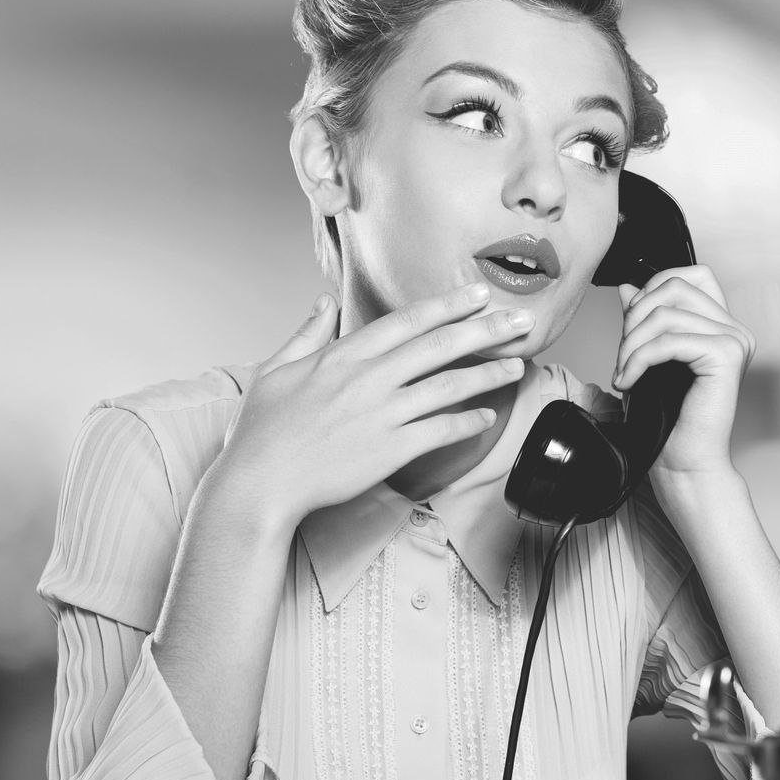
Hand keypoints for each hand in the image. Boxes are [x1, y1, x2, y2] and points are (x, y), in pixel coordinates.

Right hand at [215, 283, 532, 526]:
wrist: (260, 484)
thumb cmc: (262, 432)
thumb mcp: (276, 370)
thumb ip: (307, 334)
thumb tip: (324, 301)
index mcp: (343, 356)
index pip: (406, 321)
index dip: (447, 305)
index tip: (477, 294)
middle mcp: (368, 379)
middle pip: (438, 346)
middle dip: (484, 330)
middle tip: (519, 321)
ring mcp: (382, 414)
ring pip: (448, 386)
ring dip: (488, 374)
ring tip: (518, 366)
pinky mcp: (391, 450)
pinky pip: (441, 431)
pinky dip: (468, 421)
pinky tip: (487, 416)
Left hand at [614, 267, 754, 479]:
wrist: (683, 463)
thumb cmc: (666, 420)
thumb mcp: (646, 358)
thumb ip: (643, 321)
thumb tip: (626, 287)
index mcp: (722, 326)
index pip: (693, 274)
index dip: (656, 287)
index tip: (633, 322)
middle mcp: (734, 329)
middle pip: (675, 287)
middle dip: (636, 317)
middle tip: (623, 355)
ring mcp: (734, 341)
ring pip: (666, 313)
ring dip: (632, 343)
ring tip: (624, 373)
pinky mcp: (726, 356)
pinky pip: (669, 341)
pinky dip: (639, 359)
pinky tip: (629, 381)